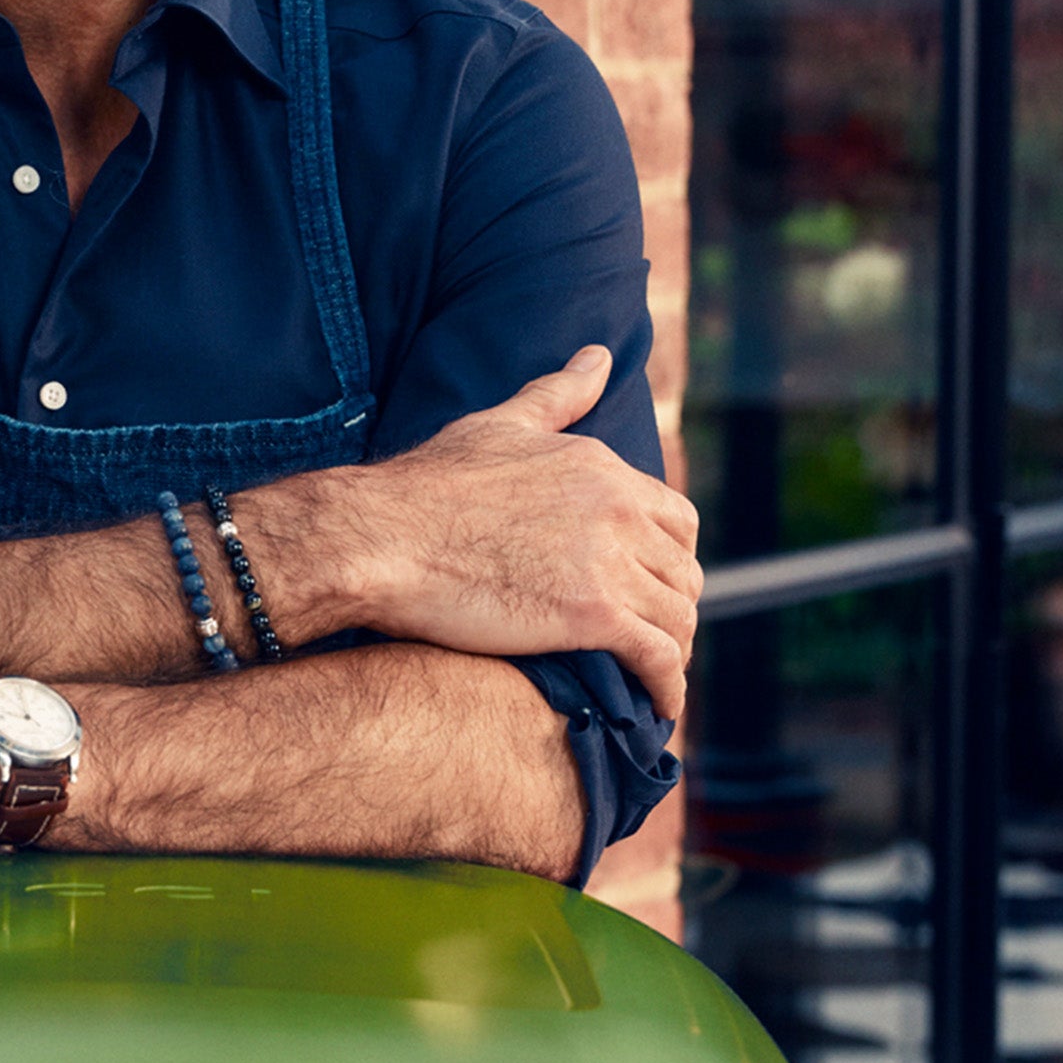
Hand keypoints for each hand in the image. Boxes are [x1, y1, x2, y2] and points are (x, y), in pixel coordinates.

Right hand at [287, 346, 699, 718]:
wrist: (379, 537)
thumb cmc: (423, 485)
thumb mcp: (499, 425)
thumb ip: (557, 396)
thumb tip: (599, 357)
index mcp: (603, 468)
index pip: (676, 519)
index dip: (669, 558)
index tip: (649, 585)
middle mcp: (618, 510)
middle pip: (684, 571)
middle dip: (674, 606)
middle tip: (651, 638)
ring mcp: (609, 563)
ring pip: (678, 616)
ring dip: (674, 650)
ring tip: (653, 679)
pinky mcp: (592, 616)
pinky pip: (659, 658)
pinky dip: (668, 685)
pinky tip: (658, 705)